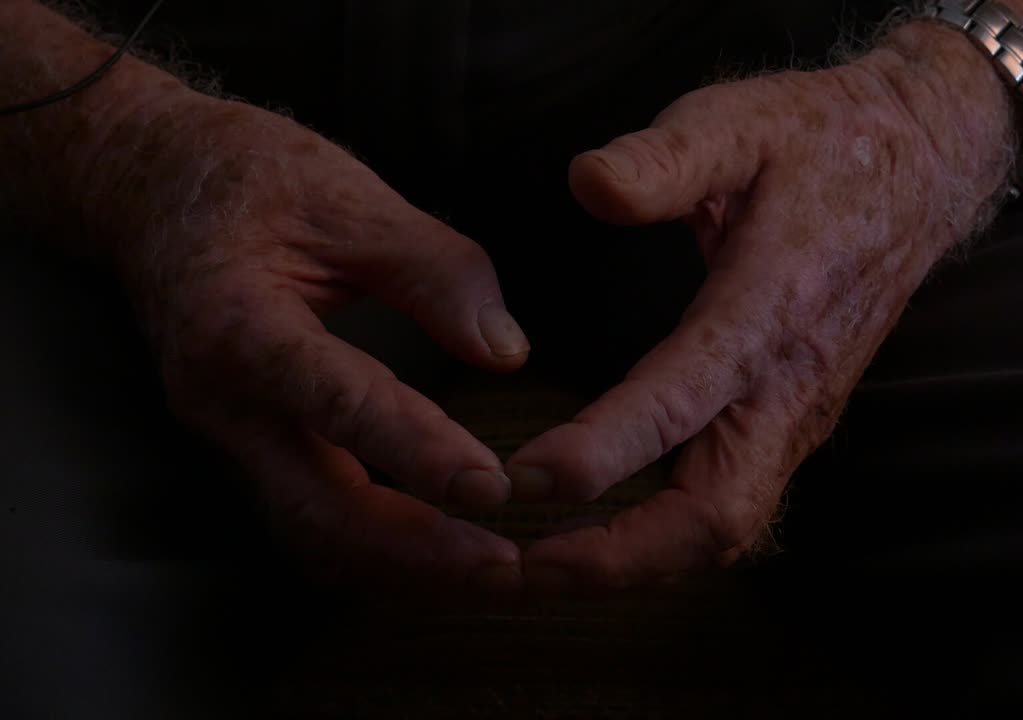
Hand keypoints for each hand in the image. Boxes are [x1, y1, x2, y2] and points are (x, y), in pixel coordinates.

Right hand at [104, 93, 530, 593]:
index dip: (416, 452)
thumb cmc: (249, 179)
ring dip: (402, 565)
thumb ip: (434, 271)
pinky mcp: (251, 446)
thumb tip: (505, 351)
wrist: (151, 187)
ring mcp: (230, 435)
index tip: (492, 487)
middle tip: (505, 566)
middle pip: (318, 509)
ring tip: (488, 575)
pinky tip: (439, 554)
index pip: (337, 404)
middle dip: (416, 551)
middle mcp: (223, 402)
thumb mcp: (349, 199)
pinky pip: (312, 518)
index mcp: (240, 327)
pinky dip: (378, 547)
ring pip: (314, 533)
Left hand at [507, 30, 1011, 590]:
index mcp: (766, 310)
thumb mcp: (741, 123)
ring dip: (639, 564)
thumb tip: (586, 185)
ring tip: (550, 571)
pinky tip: (611, 543)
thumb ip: (664, 158)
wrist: (920, 168)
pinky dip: (669, 544)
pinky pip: (735, 509)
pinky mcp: (796, 424)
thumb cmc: (822, 144)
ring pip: (727, 529)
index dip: (600, 453)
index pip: (679, 403)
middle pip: (714, 515)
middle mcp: (787, 385)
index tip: (523, 477)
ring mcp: (798, 415)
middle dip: (618, 557)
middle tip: (525, 568)